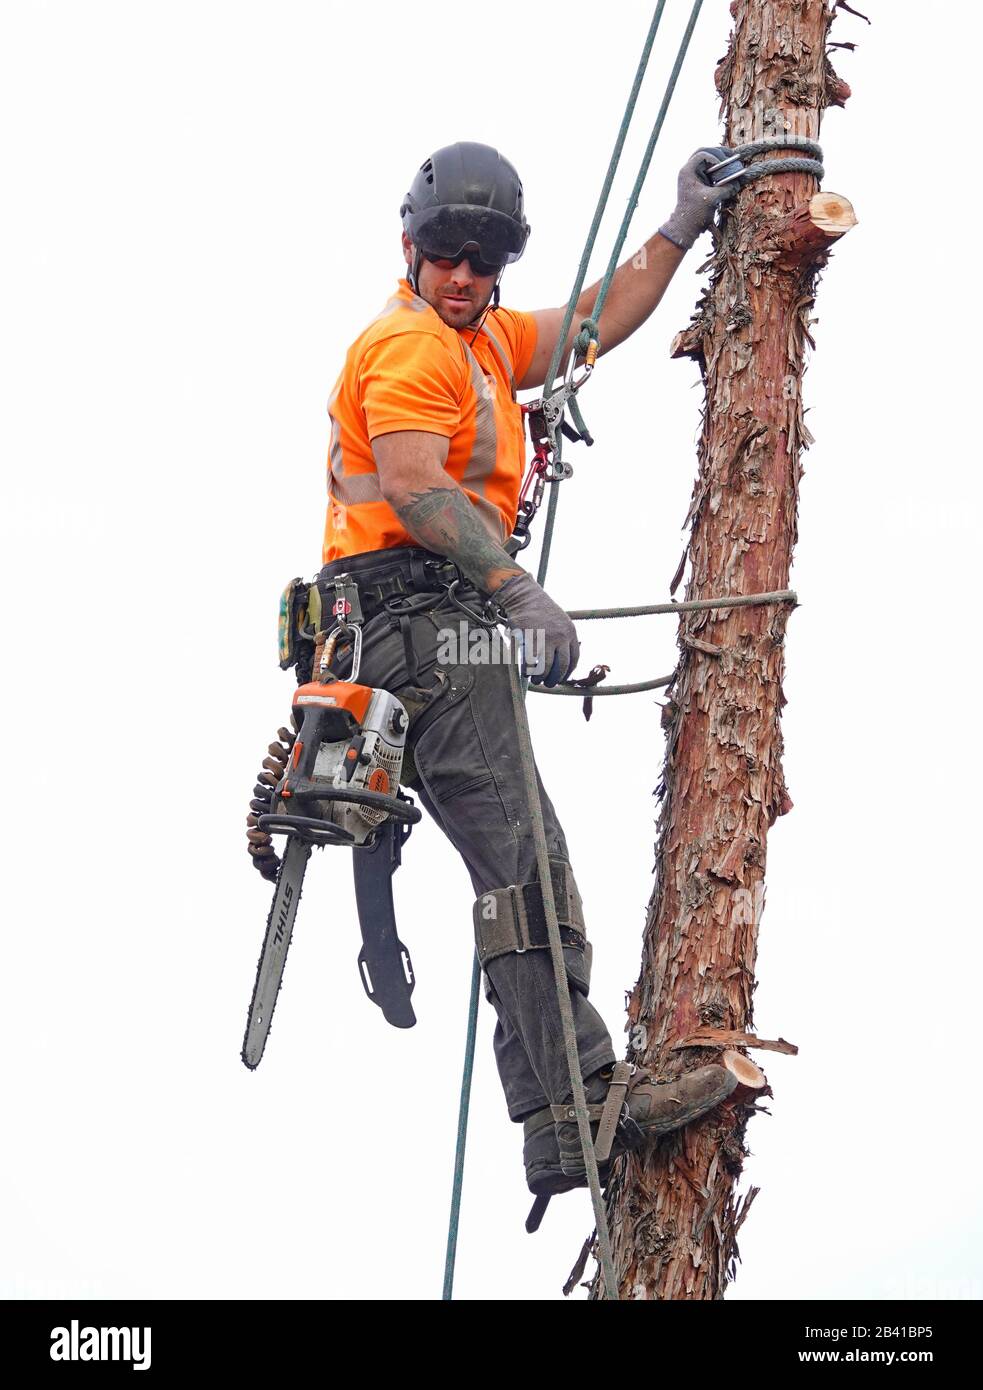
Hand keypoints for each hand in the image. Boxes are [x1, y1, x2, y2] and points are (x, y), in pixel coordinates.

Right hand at [493, 571, 579, 685]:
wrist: (525, 596)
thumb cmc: (540, 610)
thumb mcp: (560, 621)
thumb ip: (563, 639)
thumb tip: (560, 663)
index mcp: (571, 632)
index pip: (574, 659)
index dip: (567, 672)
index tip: (560, 677)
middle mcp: (562, 636)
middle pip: (561, 666)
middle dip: (554, 679)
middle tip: (548, 684)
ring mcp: (547, 638)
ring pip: (546, 667)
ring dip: (540, 677)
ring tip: (536, 680)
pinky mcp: (531, 639)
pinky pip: (531, 662)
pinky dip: (528, 670)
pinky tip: (526, 672)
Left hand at [659, 146, 742, 250]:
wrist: (685, 227)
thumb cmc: (694, 213)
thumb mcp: (712, 199)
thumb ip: (726, 188)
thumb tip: (738, 182)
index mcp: (687, 171)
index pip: (702, 154)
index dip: (715, 156)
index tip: (725, 163)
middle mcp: (689, 171)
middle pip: (703, 152)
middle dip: (718, 152)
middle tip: (731, 154)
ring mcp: (693, 176)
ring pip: (706, 159)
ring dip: (719, 158)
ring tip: (731, 159)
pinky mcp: (698, 183)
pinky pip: (709, 169)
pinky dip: (718, 168)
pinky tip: (728, 169)